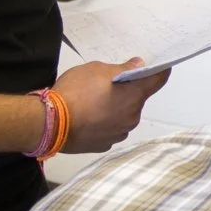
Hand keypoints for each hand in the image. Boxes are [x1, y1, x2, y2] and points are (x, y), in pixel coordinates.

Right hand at [52, 59, 170, 153]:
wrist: (50, 123)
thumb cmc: (75, 92)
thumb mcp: (97, 70)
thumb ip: (121, 68)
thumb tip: (137, 65)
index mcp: (134, 95)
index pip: (159, 80)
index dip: (160, 71)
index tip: (159, 67)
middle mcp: (132, 117)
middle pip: (137, 100)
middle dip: (127, 92)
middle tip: (106, 85)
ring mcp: (119, 133)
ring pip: (123, 116)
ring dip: (114, 109)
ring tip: (91, 103)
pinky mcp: (105, 145)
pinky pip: (110, 129)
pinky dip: (103, 123)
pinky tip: (87, 117)